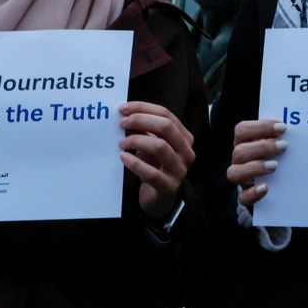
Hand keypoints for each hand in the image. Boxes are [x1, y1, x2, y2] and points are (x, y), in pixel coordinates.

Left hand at [118, 102, 195, 219]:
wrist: (159, 198)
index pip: (166, 115)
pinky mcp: (169, 187)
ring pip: (160, 146)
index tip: (123, 109)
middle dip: (140, 120)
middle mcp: (186, 152)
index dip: (144, 108)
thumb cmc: (154, 167)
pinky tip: (123, 157)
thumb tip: (127, 114)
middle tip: (121, 123)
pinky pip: (152, 173)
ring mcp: (180, 170)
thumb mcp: (151, 145)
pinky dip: (135, 163)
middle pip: (166, 127)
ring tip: (121, 143)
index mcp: (184, 137)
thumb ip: (144, 130)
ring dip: (137, 141)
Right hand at [227, 119, 286, 208]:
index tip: (282, 127)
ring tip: (275, 166)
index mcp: (244, 142)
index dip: (261, 127)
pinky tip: (266, 188)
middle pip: (239, 151)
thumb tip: (299, 130)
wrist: (277, 184)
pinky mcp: (246, 196)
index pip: (242, 130)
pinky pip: (243, 197)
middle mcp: (239, 160)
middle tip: (284, 146)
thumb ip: (281, 137)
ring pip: (235, 173)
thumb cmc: (278, 156)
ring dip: (255, 167)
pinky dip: (253, 193)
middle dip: (262, 147)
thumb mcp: (277, 144)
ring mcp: (241, 179)